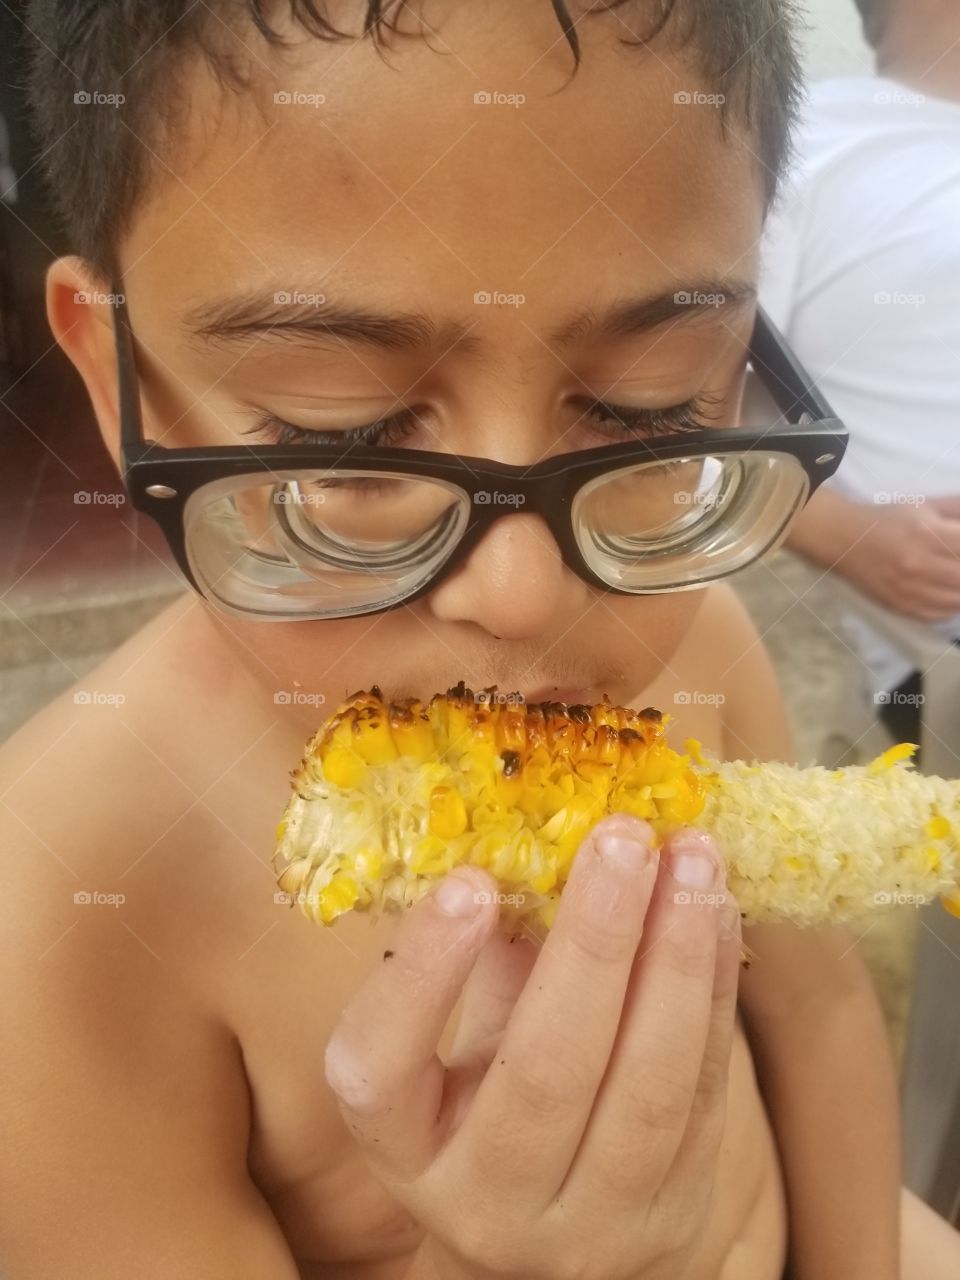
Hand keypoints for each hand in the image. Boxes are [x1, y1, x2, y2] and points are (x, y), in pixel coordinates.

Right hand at [324, 815, 741, 1279]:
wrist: (548, 1250)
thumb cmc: (485, 1105)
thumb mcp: (453, 1043)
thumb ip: (485, 954)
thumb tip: (537, 832)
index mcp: (401, 1144)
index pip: (381, 1069)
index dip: (424, 973)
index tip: (468, 881)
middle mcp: (484, 1199)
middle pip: (544, 1073)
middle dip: (594, 941)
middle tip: (622, 837)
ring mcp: (589, 1222)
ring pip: (648, 1089)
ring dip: (678, 959)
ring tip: (692, 857)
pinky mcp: (676, 1214)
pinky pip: (706, 1092)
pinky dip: (715, 993)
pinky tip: (717, 909)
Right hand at [841, 497, 959, 620]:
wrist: (845, 540)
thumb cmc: (888, 520)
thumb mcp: (926, 504)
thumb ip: (958, 509)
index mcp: (928, 534)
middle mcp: (919, 564)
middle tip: (959, 565)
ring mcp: (910, 589)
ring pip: (957, 601)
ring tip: (954, 577)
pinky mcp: (901, 606)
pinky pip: (939, 614)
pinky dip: (951, 606)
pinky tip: (949, 593)